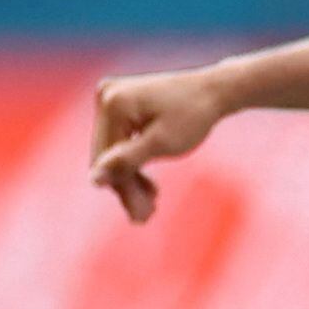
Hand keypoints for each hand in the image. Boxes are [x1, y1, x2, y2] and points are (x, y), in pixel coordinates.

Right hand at [89, 65, 232, 223]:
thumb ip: (128, 160)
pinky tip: (150, 187)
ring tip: (150, 206)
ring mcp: (111, 98)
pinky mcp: (120, 104)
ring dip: (131, 179)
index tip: (140, 217)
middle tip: (144, 217)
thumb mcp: (162, 143)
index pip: (106, 157)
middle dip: (127, 187)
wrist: (215, 90)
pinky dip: (134, 162)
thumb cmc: (195, 115)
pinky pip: (120, 140)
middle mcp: (106, 96)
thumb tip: (94, 179)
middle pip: (107, 154)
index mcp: (113, 103)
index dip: (122, 188)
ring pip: (114, 151)